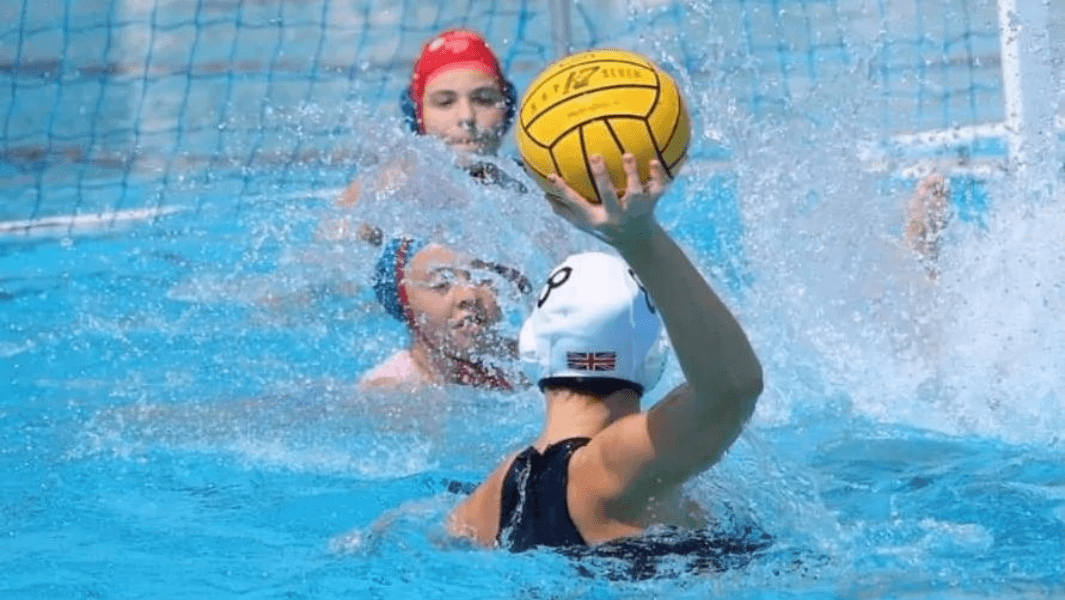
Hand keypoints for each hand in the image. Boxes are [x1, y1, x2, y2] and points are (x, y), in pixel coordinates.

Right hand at [544, 153, 671, 247]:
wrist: (637, 241)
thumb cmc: (605, 226)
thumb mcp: (584, 223)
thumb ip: (565, 210)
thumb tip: (544, 195)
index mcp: (597, 218)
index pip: (577, 204)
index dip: (564, 191)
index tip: (552, 175)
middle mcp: (616, 215)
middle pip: (608, 196)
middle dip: (601, 177)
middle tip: (595, 156)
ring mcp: (635, 210)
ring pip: (636, 192)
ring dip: (632, 174)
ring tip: (627, 155)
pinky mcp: (652, 203)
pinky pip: (658, 188)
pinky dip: (658, 175)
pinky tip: (653, 160)